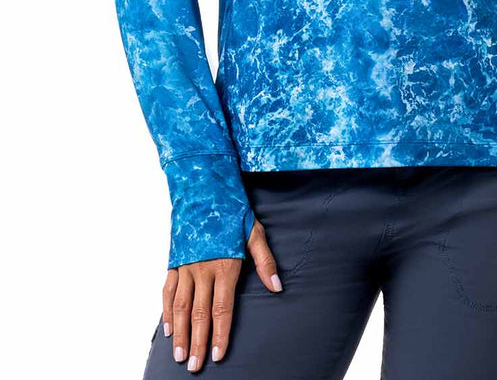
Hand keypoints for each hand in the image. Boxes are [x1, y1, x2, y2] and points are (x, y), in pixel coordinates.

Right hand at [162, 217, 281, 370]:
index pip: (221, 308)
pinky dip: (166, 310)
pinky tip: (167, 328)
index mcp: (224, 265)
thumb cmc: (232, 210)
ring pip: (180, 306)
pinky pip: (168, 290)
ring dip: (179, 332)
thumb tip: (277, 287)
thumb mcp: (254, 232)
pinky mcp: (174, 260)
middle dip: (196, 342)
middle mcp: (202, 268)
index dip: (220, 334)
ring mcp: (185, 265)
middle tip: (193, 366)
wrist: (204, 187)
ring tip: (179, 354)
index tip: (217, 355)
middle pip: (198, 313)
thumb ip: (265, 262)